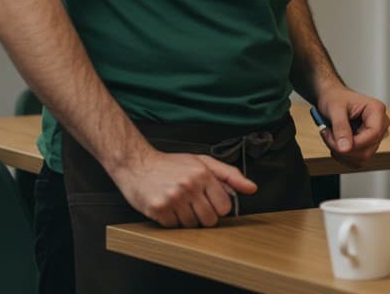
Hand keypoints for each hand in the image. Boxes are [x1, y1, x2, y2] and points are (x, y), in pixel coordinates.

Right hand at [111, 149, 256, 227]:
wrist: (137, 165)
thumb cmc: (172, 164)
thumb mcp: (203, 162)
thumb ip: (229, 174)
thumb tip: (251, 188)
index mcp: (203, 174)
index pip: (225, 207)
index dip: (218, 207)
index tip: (210, 202)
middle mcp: (189, 185)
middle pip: (210, 220)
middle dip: (204, 216)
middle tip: (193, 204)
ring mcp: (173, 198)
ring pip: (192, 225)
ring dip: (186, 218)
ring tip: (179, 203)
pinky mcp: (158, 209)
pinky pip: (174, 227)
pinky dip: (171, 220)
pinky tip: (167, 207)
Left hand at [316, 87, 389, 167]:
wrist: (332, 98)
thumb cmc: (335, 98)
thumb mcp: (334, 109)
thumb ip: (340, 127)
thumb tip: (345, 148)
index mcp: (376, 110)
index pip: (373, 134)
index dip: (355, 143)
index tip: (337, 142)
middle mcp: (380, 125)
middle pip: (367, 150)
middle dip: (343, 148)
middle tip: (327, 134)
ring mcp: (375, 137)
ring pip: (361, 158)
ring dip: (341, 153)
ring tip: (331, 136)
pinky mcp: (368, 146)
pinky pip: (357, 161)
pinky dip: (343, 156)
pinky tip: (337, 143)